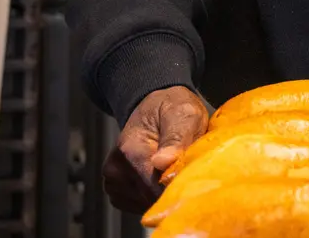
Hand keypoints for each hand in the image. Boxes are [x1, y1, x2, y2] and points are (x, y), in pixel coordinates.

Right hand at [102, 86, 208, 212]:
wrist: (154, 105)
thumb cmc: (173, 109)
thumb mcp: (184, 114)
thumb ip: (176, 137)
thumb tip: (162, 162)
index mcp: (132, 149)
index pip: (154, 186)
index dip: (178, 188)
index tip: (195, 181)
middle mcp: (116, 167)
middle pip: (149, 197)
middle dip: (172, 190)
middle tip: (189, 172)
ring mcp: (113, 179)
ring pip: (144, 203)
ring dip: (161, 192)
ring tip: (172, 170)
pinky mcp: (114, 187)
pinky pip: (136, 204)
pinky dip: (150, 195)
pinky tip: (160, 177)